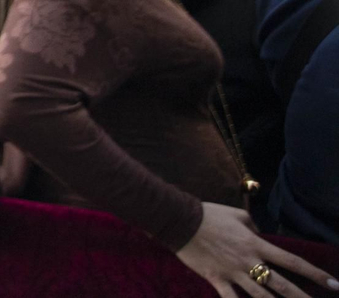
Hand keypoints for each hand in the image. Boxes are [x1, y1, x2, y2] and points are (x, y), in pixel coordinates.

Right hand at [176, 202, 338, 297]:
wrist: (179, 220)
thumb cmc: (209, 214)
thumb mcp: (237, 214)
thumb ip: (254, 226)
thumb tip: (261, 236)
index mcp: (256, 244)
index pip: (292, 261)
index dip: (315, 273)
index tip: (334, 284)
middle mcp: (248, 261)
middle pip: (282, 285)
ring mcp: (233, 273)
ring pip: (261, 297)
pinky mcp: (216, 279)